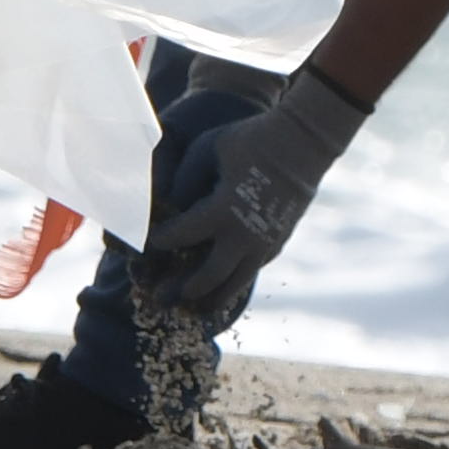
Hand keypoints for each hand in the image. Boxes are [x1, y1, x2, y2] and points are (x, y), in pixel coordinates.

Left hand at [136, 65, 371, 332]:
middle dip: (185, 287)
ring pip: (235, 283)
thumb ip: (185, 178)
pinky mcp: (278, 242)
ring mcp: (265, 242)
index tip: (143, 244)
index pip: (179, 237)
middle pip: (208, 276)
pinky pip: (252, 271)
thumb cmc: (251, 140)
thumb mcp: (209, 149)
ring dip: (212, 297)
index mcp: (222, 210)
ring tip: (196, 309)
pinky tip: (224, 287)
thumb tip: (166, 204)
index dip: (157, 242)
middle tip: (165, 294)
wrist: (305, 142)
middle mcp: (244, 234)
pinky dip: (234, 283)